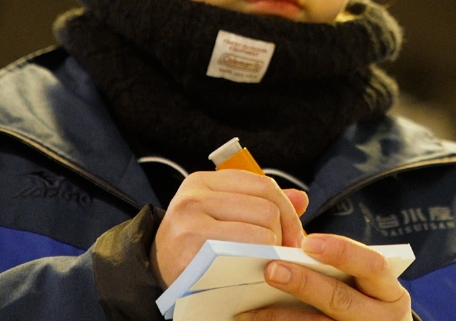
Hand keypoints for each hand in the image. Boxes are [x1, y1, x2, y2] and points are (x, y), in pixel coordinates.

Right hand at [151, 169, 308, 287]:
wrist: (155, 273)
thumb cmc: (196, 244)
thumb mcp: (221, 214)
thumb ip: (260, 203)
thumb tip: (301, 198)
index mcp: (202, 182)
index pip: (262, 185)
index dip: (288, 211)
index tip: (293, 234)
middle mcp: (193, 198)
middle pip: (266, 209)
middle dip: (282, 234)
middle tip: (281, 253)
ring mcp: (190, 225)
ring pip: (261, 231)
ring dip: (271, 251)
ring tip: (265, 261)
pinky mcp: (192, 253)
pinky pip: (246, 253)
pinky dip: (258, 263)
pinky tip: (253, 270)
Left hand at [236, 234, 411, 320]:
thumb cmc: (361, 300)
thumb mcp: (358, 277)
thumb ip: (328, 249)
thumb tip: (294, 201)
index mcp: (388, 292)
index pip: (372, 265)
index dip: (342, 252)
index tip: (307, 243)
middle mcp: (380, 318)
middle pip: (341, 300)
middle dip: (305, 284)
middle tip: (272, 269)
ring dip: (283, 316)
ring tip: (253, 306)